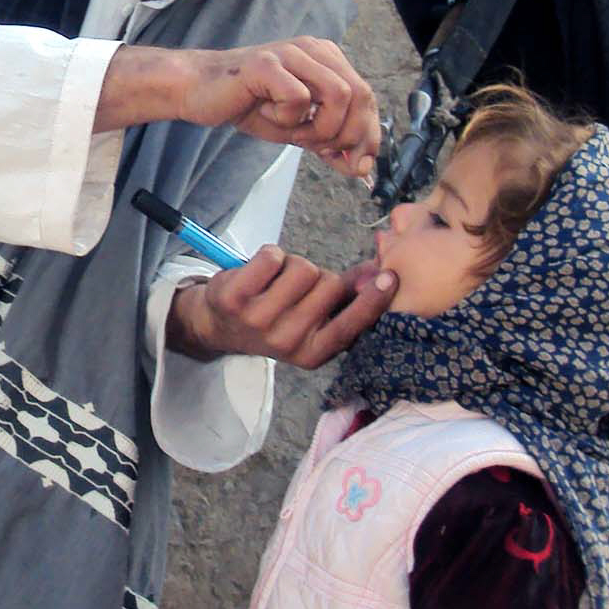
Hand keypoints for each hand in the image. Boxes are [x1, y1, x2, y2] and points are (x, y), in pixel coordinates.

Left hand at [168, 249, 396, 368]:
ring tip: (277, 282)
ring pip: (302, 268)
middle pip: (328, 283)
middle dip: (319, 276)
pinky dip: (270, 255)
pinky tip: (259, 273)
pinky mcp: (233, 298)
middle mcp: (285, 343)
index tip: (389, 276)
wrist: (219, 325)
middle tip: (298, 288)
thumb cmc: (276, 317)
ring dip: (293, 265)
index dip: (372, 299)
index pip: (349, 326)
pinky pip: (271, 257)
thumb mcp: (312, 320)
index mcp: (312, 354)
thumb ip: (346, 300)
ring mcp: (257, 321)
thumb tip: (378, 274)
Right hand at [175, 39, 380, 176]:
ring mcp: (292, 53)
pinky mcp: (268, 64)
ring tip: (294, 133)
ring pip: (338, 95)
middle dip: (351, 135)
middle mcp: (314, 49)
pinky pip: (299, 98)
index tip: (359, 163)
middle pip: (360, 94)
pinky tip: (269, 115)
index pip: (367, 95)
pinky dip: (289, 119)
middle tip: (327, 154)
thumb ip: (330, 143)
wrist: (199, 91)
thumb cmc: (247, 104)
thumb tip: (361, 168)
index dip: (369, 134)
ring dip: (321, 128)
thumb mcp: (298, 129)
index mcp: (326, 58)